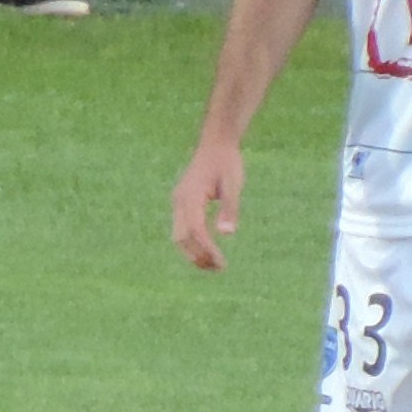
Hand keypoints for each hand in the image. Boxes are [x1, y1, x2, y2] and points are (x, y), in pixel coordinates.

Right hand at [170, 140, 244, 271]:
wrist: (215, 143)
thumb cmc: (227, 162)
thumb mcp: (233, 183)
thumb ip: (229, 208)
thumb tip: (227, 234)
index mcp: (190, 197)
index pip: (195, 231)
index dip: (207, 249)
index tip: (221, 263)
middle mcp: (179, 202)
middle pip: (181, 239)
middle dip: (197, 256)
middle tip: (218, 268)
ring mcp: (178, 203)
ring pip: (179, 236)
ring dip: (194, 253)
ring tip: (213, 264)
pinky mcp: (182, 204)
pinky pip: (182, 229)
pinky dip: (193, 243)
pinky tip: (208, 249)